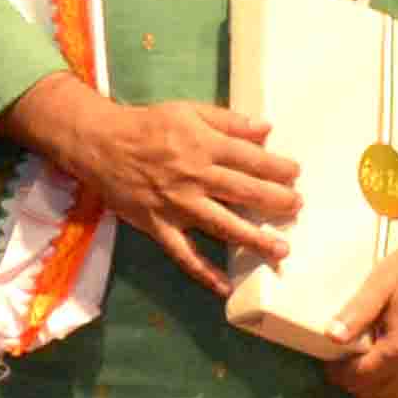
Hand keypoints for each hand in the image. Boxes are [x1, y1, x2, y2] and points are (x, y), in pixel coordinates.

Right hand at [29, 84, 301, 294]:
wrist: (100, 144)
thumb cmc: (148, 125)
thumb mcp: (188, 110)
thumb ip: (228, 120)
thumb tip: (266, 128)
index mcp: (203, 145)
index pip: (250, 159)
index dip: (277, 168)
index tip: (295, 174)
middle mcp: (194, 177)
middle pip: (244, 192)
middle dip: (276, 202)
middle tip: (296, 207)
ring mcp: (177, 205)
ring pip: (222, 225)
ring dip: (253, 239)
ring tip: (280, 249)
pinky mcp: (159, 226)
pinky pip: (183, 254)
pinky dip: (203, 273)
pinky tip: (224, 287)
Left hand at [324, 182, 397, 397]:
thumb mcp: (382, 283)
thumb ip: (356, 312)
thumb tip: (330, 336)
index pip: (360, 377)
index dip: (339, 374)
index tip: (331, 365)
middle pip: (379, 395)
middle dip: (357, 385)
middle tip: (349, 368)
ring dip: (383, 396)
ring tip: (373, 377)